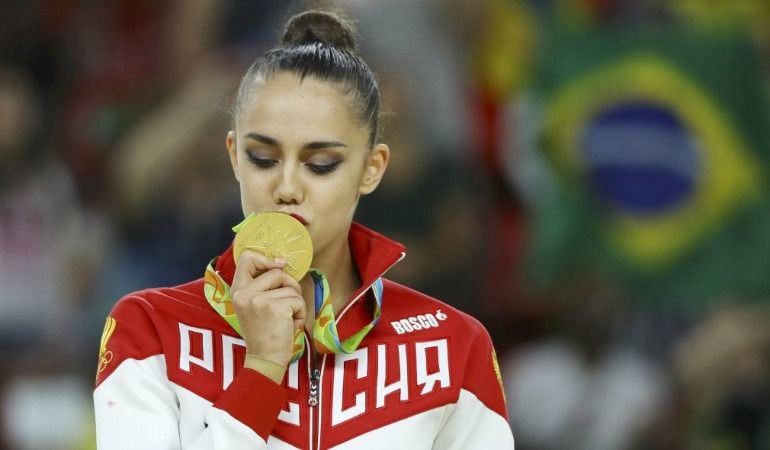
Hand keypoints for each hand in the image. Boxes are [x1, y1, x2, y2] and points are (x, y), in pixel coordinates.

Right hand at [230, 250, 305, 367]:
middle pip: (277, 272)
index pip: (247, 258)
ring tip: (286, 320)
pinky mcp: (275, 308)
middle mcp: (244, 293)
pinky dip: (301, 314)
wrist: (265, 359)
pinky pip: (299, 301)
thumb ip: (261, 286)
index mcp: (237, 291)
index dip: (267, 258)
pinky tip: (291, 326)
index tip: (280, 265)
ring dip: (296, 305)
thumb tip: (281, 263)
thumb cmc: (264, 333)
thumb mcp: (254, 306)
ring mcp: (259, 300)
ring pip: (291, 288)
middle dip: (290, 286)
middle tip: (288, 306)